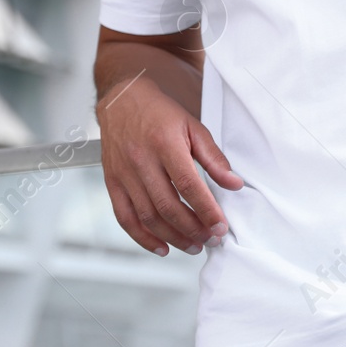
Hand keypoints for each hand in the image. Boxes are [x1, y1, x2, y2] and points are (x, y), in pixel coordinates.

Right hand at [96, 76, 243, 255]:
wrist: (122, 99)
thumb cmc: (159, 113)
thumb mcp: (192, 126)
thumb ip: (213, 157)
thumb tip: (233, 184)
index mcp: (164, 143)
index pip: (188, 185)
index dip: (206, 210)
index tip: (220, 226)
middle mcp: (141, 160)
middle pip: (167, 206)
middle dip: (193, 229)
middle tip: (210, 239)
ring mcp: (123, 173)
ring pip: (148, 216)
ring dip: (173, 237)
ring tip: (193, 245)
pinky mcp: (111, 181)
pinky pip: (125, 217)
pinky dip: (142, 238)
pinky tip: (161, 247)